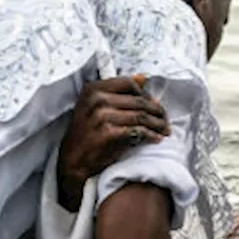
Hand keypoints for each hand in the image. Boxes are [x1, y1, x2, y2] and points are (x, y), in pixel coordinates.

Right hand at [57, 75, 169, 208]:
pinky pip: (138, 132)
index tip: (154, 104)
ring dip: (158, 124)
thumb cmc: (86, 134)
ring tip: (165, 130)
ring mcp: (101, 116)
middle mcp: (96, 99)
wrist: (72, 160)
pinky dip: (150, 136)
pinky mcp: (108, 133)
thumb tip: (144, 78)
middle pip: (138, 101)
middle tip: (165, 120)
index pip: (129, 83)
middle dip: (157, 111)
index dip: (145, 94)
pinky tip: (156, 139)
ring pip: (141, 116)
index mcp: (93, 89)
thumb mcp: (93, 106)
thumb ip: (116, 91)